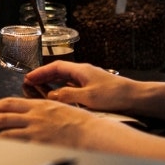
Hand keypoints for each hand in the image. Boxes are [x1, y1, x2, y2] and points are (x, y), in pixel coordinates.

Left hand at [0, 96, 97, 145]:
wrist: (92, 132)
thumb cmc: (81, 123)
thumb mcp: (60, 108)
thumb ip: (44, 111)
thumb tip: (34, 114)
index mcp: (39, 105)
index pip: (10, 103)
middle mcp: (34, 116)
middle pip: (2, 115)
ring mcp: (35, 130)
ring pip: (5, 130)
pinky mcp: (38, 142)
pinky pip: (16, 143)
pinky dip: (4, 144)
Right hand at [23, 61, 137, 113]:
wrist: (136, 98)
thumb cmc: (115, 96)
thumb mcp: (88, 97)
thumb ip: (68, 95)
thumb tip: (52, 96)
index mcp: (81, 70)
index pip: (56, 67)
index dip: (41, 72)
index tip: (28, 77)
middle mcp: (84, 72)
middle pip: (59, 71)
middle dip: (44, 76)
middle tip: (30, 83)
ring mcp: (89, 79)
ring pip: (66, 78)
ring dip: (53, 82)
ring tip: (41, 89)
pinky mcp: (94, 87)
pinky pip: (73, 85)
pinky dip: (63, 88)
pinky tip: (60, 96)